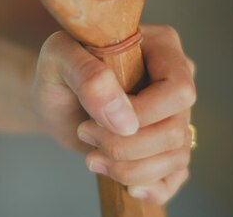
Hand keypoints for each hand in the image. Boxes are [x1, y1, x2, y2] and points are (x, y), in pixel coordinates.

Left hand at [33, 24, 195, 203]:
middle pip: (176, 129)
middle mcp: (177, 78)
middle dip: (126, 145)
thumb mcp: (57, 56)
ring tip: (92, 157)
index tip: (97, 119)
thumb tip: (123, 119)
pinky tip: (124, 184)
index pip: (179, 89)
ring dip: (129, 168)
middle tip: (85, 133)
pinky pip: (175, 175)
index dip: (143, 114)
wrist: (54, 98)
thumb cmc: (57, 69)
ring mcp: (175, 113)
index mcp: (161, 46)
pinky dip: (150, 187)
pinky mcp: (167, 144)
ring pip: (176, 156)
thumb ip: (87, 75)